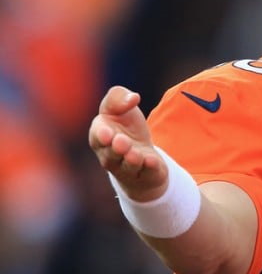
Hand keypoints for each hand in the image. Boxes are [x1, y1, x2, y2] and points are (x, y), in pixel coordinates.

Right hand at [88, 85, 167, 200]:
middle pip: (110, 155)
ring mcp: (128, 168)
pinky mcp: (146, 175)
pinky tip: (152, 161)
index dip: (101, 135)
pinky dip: (149, 168)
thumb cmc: (127, 129)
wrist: (144, 155)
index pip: (97, 136)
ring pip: (127, 167)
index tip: (107, 133)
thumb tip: (133, 97)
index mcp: (100, 137)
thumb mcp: (120, 109)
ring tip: (134, 154)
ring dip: (131, 160)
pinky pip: (146, 174)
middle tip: (121, 141)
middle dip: (115, 149)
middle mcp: (110, 156)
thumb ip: (118, 98)